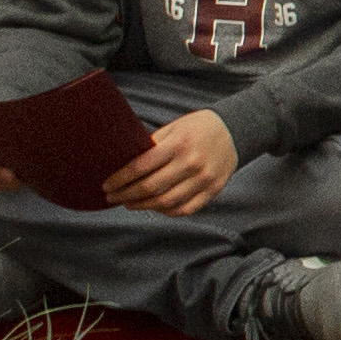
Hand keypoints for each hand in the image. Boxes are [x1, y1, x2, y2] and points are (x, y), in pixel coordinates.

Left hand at [106, 108, 240, 215]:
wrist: (234, 130)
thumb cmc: (196, 128)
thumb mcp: (173, 128)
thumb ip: (152, 146)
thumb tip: (123, 166)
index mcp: (178, 143)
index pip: (140, 167)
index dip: (120, 179)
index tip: (107, 186)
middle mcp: (191, 162)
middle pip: (150, 187)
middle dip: (126, 195)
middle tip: (113, 197)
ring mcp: (204, 178)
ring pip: (166, 202)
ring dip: (143, 206)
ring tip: (130, 203)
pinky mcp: (213, 190)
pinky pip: (185, 209)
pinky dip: (166, 211)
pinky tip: (155, 207)